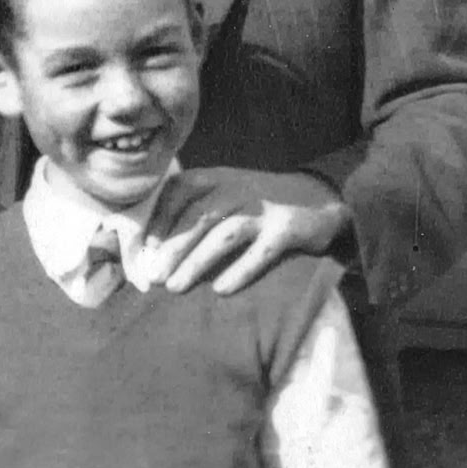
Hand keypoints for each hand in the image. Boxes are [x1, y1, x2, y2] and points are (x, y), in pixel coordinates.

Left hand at [143, 168, 349, 294]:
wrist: (320, 199)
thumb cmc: (256, 205)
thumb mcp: (225, 194)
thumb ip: (193, 211)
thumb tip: (152, 249)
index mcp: (217, 177)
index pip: (179, 190)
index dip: (159, 219)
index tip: (146, 249)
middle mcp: (238, 188)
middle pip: (199, 216)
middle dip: (172, 248)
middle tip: (154, 277)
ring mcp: (264, 208)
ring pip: (225, 234)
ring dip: (197, 262)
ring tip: (176, 286)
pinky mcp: (288, 229)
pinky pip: (261, 252)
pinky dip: (240, 271)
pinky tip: (221, 289)